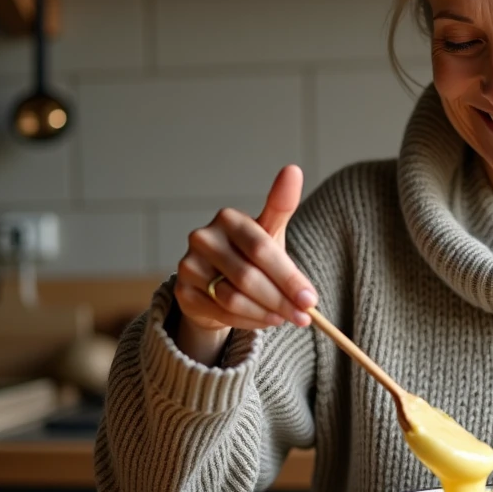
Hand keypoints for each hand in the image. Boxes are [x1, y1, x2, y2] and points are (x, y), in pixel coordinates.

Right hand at [174, 165, 316, 340]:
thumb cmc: (251, 255)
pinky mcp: (182, 292)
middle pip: (248, 277)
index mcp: (228, 219)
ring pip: (233, 298)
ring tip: (286, 319)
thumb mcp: (269, 232)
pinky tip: (264, 321)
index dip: (288, 277)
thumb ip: (281, 206)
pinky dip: (248, 322)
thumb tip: (293, 169)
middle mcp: (203, 238)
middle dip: (281, 300)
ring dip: (265, 313)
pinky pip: (219, 313)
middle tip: (304, 317)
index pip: (262, 250)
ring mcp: (188, 265)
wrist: (217, 283)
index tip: (311, 299)